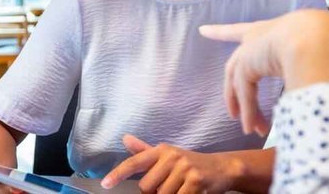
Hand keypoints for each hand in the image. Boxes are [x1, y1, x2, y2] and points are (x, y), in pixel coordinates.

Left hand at [101, 135, 242, 192]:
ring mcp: (185, 168)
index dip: (118, 173)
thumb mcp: (168, 155)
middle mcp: (172, 156)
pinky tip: (190, 192)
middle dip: (156, 192)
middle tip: (171, 186)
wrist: (222, 168)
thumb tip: (125, 139)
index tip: (105, 184)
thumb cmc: (191, 164)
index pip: (135, 162)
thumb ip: (145, 151)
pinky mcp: (196, 181)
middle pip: (147, 187)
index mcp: (162, 150)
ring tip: (182, 188)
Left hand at [200, 10, 328, 135]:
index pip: (241, 30)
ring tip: (252, 130)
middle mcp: (256, 37)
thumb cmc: (325, 39)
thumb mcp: (315, 52)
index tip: (202, 30)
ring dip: (246, 109)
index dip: (221, 32)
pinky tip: (253, 128)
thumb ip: (309, 66)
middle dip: (233, 91)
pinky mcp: (246, 65)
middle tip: (233, 113)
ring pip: (240, 84)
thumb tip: (317, 82)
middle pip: (235, 65)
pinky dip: (250, 111)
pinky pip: (245, 93)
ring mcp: (249, 51)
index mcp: (273, 28)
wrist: (320, 36)